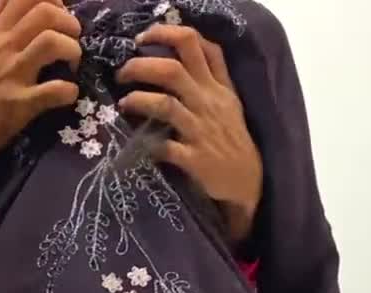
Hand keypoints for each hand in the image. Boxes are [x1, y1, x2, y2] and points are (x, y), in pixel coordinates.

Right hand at [0, 0, 81, 198]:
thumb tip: (3, 2)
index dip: (50, 0)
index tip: (58, 15)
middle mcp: (3, 47)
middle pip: (44, 12)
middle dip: (68, 22)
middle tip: (71, 39)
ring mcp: (13, 74)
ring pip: (52, 42)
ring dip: (72, 50)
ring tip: (71, 64)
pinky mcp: (21, 103)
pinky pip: (57, 90)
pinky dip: (70, 91)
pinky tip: (67, 95)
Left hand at [117, 24, 263, 243]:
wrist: (248, 180)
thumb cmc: (232, 135)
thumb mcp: (229, 98)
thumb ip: (212, 71)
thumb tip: (185, 45)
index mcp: (216, 86)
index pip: (196, 46)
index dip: (166, 34)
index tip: (142, 38)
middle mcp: (208, 103)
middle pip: (172, 70)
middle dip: (140, 66)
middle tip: (122, 72)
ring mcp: (201, 131)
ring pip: (166, 105)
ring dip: (139, 100)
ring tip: (125, 102)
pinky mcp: (195, 159)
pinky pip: (165, 147)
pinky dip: (147, 144)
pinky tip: (137, 142)